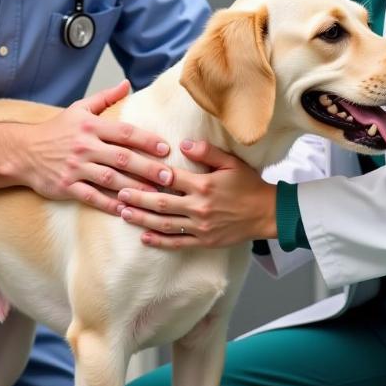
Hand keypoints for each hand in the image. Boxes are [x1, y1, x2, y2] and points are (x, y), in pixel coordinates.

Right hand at [17, 81, 174, 212]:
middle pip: (122, 158)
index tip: (166, 148)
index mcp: (91, 127)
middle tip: (169, 176)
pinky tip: (127, 209)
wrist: (22, 151)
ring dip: (134, 188)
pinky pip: (91, 197)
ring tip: (155, 195)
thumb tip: (127, 84)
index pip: (125, 132)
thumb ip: (105, 97)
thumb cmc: (55, 130)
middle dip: (147, 167)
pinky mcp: (66, 186)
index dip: (147, 140)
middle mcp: (85, 147)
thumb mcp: (79, 109)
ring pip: (110, 179)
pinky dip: (109, 204)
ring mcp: (75, 168)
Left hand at [116, 139, 277, 248]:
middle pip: (161, 202)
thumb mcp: (231, 162)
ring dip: (142, 219)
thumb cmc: (249, 184)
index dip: (150, 174)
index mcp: (204, 185)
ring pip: (164, 223)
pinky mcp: (204, 240)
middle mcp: (199, 206)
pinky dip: (160, 241)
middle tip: (119, 193)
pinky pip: (178, 242)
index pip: (170, 178)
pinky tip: (145, 238)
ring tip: (124, 213)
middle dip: (138, 198)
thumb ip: (207, 151)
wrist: (267, 213)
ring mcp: (200, 226)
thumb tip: (183, 143)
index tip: (132, 170)